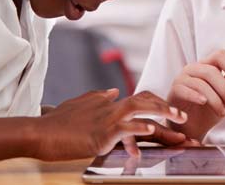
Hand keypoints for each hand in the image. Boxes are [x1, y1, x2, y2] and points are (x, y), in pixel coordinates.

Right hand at [31, 89, 187, 159]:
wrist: (40, 132)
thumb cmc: (57, 122)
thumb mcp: (80, 104)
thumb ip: (98, 98)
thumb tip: (113, 91)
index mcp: (109, 103)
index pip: (140, 98)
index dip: (158, 103)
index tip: (173, 112)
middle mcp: (111, 107)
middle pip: (145, 101)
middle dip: (167, 108)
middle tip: (184, 117)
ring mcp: (106, 119)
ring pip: (140, 109)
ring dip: (161, 113)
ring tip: (178, 119)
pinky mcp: (100, 134)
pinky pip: (124, 128)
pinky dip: (138, 128)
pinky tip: (151, 129)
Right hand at [167, 50, 224, 140]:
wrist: (191, 128)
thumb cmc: (208, 109)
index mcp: (208, 65)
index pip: (220, 55)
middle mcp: (194, 68)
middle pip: (212, 70)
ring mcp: (183, 78)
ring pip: (201, 83)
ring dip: (215, 99)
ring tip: (222, 112)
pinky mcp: (174, 90)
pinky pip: (186, 89)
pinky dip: (197, 96)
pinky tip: (203, 102)